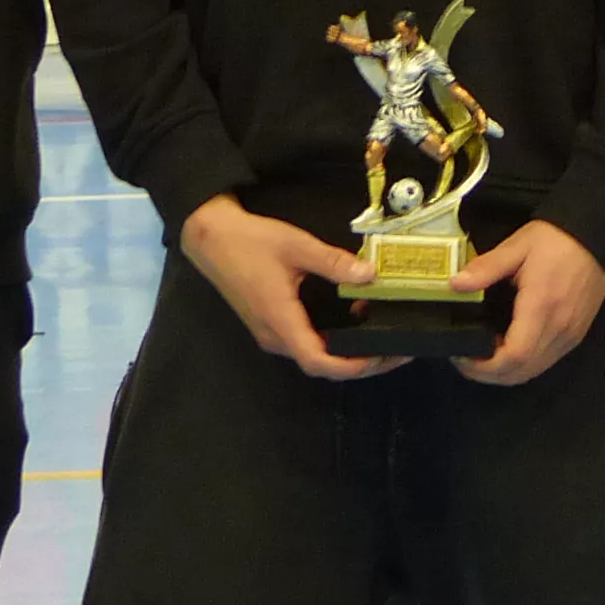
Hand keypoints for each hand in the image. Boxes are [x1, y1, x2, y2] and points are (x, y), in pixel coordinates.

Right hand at [180, 192, 398, 379]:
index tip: (382, 358)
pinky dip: (332, 340)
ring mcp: (270, 333)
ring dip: (346, 352)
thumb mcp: (296, 245)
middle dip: (360, 363)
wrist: (210, 238)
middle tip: (394, 350)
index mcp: (280, 320)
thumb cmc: (250, 241)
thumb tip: (370, 274)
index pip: (319, 362)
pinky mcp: (270, 325)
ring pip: (314, 356)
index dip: (353, 367)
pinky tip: (353, 320)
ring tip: (380, 335)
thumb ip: (333, 262)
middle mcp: (274, 336)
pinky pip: (305, 343)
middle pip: (321, 365)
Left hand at [451, 218, 604, 385]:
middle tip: (466, 360)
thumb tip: (455, 284)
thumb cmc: (554, 239)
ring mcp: (570, 335)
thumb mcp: (516, 247)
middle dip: (490, 375)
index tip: (462, 357)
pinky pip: (546, 361)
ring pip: (534, 371)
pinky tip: (508, 347)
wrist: (596, 236)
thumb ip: (486, 268)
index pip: (513, 356)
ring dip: (506, 372)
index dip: (485, 367)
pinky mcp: (576, 335)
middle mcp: (558, 329)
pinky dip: (523, 364)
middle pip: (522, 372)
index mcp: (541, 307)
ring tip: (483, 355)